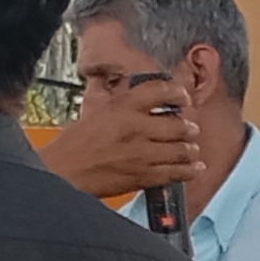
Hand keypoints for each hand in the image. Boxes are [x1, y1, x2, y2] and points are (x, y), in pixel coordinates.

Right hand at [46, 92, 209, 201]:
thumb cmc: (74, 143)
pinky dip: (189, 171)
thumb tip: (119, 84)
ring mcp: (141, 153)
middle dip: (189, 127)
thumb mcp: (93, 109)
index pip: (160, 91)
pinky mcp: (142, 176)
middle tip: (191, 128)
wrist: (64, 172)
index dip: (178, 93)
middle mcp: (136, 127)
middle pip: (177, 124)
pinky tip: (195, 168)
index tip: (183, 97)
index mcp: (122, 106)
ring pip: (181, 149)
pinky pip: (175, 172)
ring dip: (190, 149)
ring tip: (192, 149)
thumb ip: (112, 96)